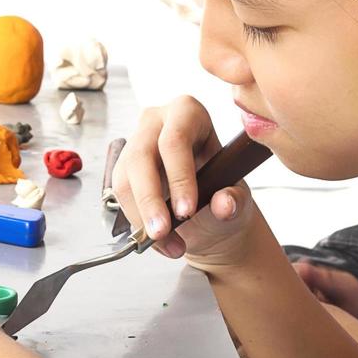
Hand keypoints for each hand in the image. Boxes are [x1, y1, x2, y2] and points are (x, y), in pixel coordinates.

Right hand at [113, 95, 259, 273]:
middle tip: (163, 233)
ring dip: (141, 217)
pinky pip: (120, 196)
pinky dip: (137, 222)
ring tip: (168, 244)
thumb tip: (224, 204)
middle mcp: (157, 122)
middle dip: (151, 200)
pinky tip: (159, 241)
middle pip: (141, 156)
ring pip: (125, 178)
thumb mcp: (237, 198)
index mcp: (189, 113)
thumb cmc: (223, 191)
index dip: (178, 176)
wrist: (209, 212)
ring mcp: (135, 143)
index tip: (187, 212)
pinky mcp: (123, 168)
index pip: (176, 139)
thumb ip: (234, 201)